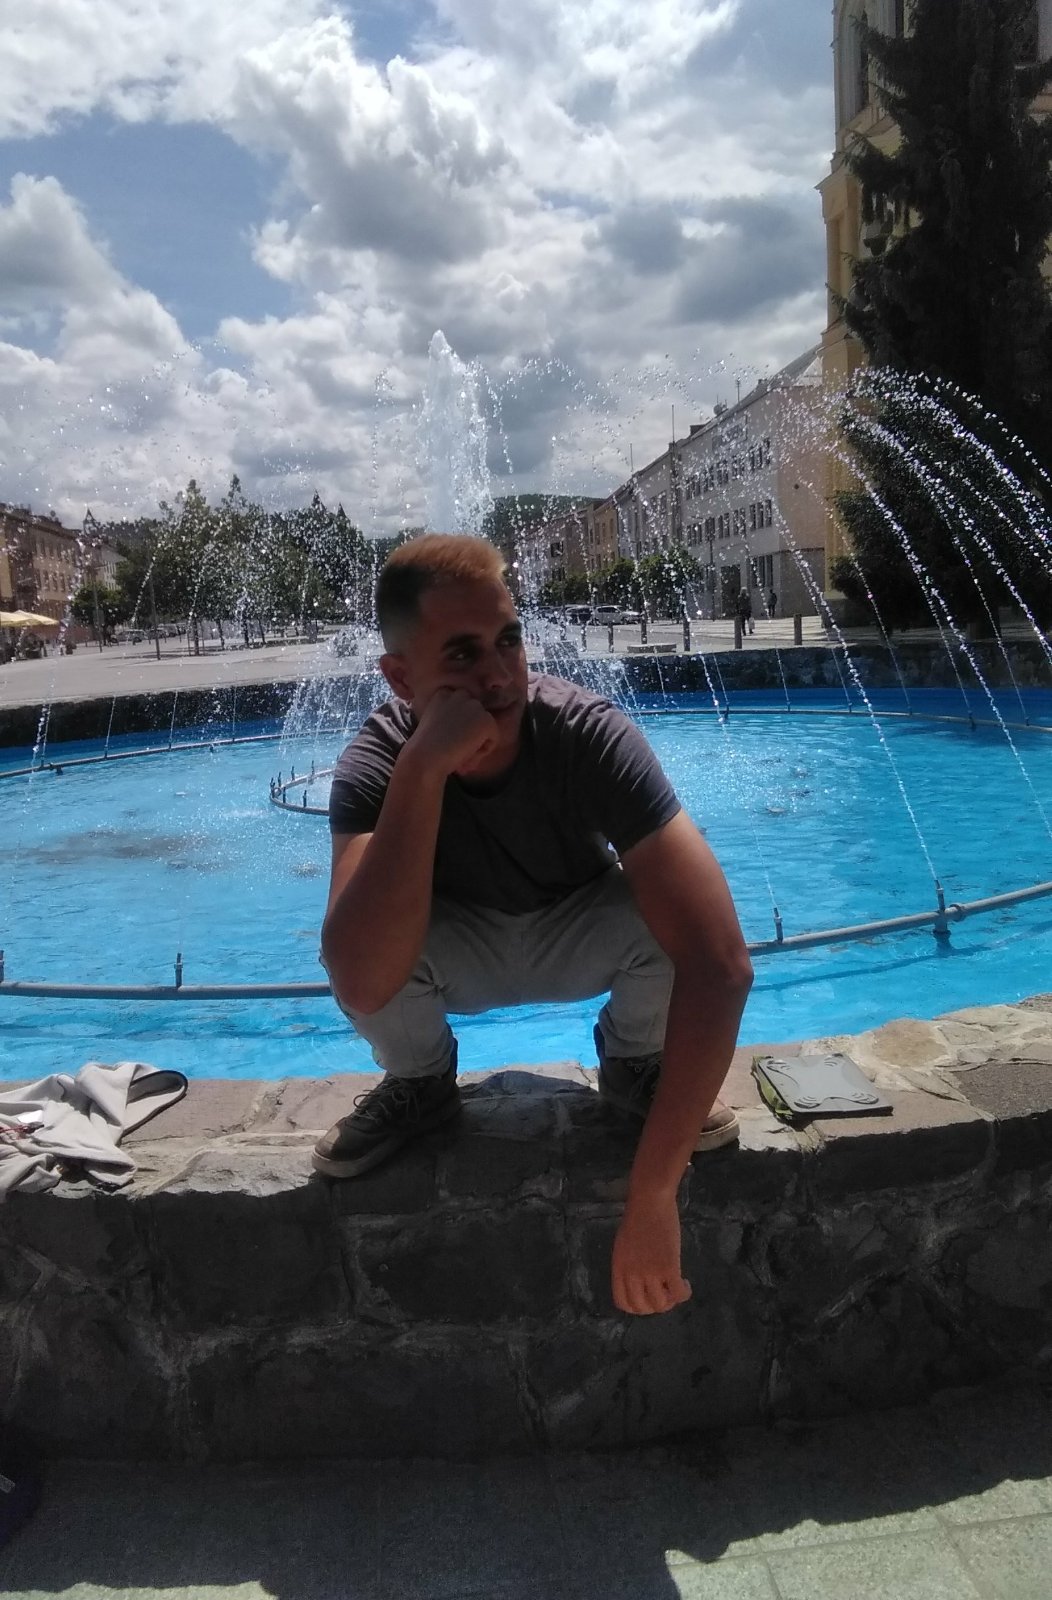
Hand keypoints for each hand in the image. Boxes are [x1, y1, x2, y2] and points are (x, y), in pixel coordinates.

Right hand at [409, 689, 499, 777]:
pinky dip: (483, 750)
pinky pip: (494, 738)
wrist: (425, 756)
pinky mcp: (486, 719)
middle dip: (471, 731)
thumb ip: (449, 719)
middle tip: (457, 748)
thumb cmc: (424, 748)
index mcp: (443, 693)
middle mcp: (460, 694)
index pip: (463, 707)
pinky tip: (467, 753)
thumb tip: (467, 731)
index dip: (461, 725)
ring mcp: (474, 706)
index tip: (450, 738)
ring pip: (485, 727)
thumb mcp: (433, 724)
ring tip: (460, 753)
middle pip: (476, 716)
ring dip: (477, 742)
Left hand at [611, 1192, 690, 1315]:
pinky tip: (685, 1283)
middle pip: (642, 1307)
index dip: (637, 1307)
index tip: (648, 1299)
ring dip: (671, 1301)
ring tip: (676, 1287)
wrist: (650, 1200)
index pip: (623, 1303)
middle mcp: (632, 1274)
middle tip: (665, 1295)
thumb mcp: (623, 1246)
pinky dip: (684, 1293)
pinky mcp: (668, 1267)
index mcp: (619, 1268)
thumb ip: (628, 1265)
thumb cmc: (638, 1217)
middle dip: (655, 1306)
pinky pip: (678, 1293)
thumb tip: (639, 1282)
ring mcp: (650, 1272)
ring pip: (660, 1304)